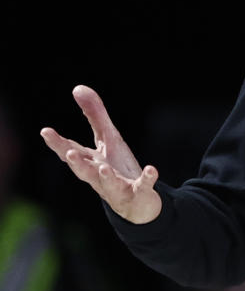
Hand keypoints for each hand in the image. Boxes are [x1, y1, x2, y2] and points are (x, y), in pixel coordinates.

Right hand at [41, 85, 161, 223]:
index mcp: (92, 163)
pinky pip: (143, 186)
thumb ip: (94, 115)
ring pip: (110, 183)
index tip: (45, 131)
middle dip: (77, 163)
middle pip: (86, 171)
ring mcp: (119, 187)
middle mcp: (100, 177)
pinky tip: (152, 169)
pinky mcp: (139, 193)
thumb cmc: (117, 168)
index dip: (58, 142)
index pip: (71, 151)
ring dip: (106, 176)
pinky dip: (147, 178)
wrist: (137, 202)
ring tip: (104, 168)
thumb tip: (77, 88)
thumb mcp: (108, 139)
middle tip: (69, 153)